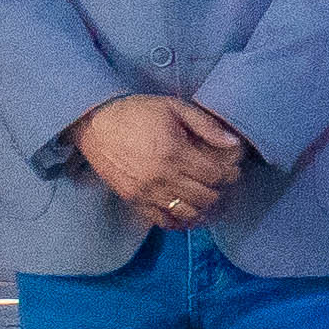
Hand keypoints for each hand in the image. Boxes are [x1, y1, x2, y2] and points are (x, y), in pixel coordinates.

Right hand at [73, 92, 247, 230]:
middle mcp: (162, 177)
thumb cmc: (136, 112)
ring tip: (204, 196)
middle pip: (205, 197)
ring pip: (186, 213)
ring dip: (201, 207)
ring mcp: (146, 192)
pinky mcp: (133, 200)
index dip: (229, 174)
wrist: (95, 123)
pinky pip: (162, 221)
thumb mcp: (174, 107)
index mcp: (174, 152)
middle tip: (220, 182)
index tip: (232, 170)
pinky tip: (185, 211)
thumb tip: (233, 142)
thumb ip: (206, 125)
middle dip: (218, 190)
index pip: (214, 175)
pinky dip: (178, 220)